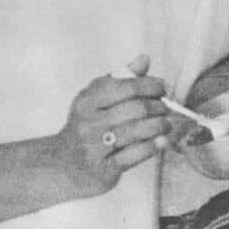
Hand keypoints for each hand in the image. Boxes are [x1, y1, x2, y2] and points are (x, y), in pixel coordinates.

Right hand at [54, 57, 171, 196]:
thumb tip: (144, 59)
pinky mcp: (103, 169)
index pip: (126, 86)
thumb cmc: (86, 127)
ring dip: (159, 126)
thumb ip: (121, 78)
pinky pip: (134, 155)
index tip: (162, 88)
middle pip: (135, 109)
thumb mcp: (96, 99)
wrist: (61, 164)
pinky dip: (152, 146)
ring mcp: (94, 148)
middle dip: (158, 107)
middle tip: (165, 108)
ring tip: (166, 124)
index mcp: (87, 101)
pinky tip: (160, 141)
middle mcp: (88, 123)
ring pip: (137, 131)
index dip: (150, 85)